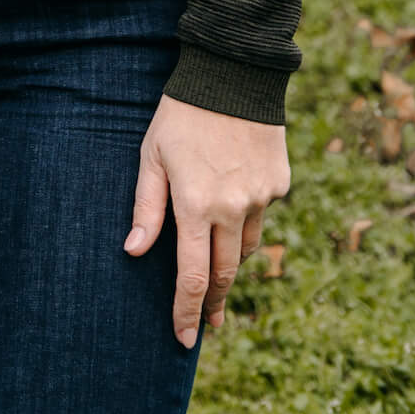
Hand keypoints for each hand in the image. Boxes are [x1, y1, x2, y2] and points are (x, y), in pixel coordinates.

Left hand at [126, 92, 289, 346]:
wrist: (233, 73)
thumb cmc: (180, 114)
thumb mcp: (151, 156)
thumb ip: (146, 207)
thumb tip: (134, 252)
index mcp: (195, 204)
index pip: (192, 277)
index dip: (187, 312)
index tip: (184, 340)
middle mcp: (233, 209)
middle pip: (224, 273)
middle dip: (213, 303)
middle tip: (206, 324)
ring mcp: (261, 198)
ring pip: (246, 248)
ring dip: (230, 263)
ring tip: (216, 272)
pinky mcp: (280, 184)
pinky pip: (261, 215)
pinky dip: (246, 221)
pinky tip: (234, 206)